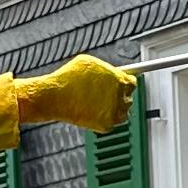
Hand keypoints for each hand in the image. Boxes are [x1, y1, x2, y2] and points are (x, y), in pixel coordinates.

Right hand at [21, 55, 136, 132]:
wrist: (56, 96)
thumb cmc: (68, 78)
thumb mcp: (89, 63)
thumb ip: (105, 68)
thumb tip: (111, 71)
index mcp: (118, 79)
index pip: (132, 83)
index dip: (126, 84)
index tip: (123, 86)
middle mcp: (119, 95)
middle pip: (129, 98)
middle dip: (120, 97)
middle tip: (108, 96)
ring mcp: (114, 111)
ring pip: (123, 114)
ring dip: (115, 110)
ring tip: (101, 106)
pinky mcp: (106, 124)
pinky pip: (111, 123)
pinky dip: (104, 119)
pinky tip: (94, 113)